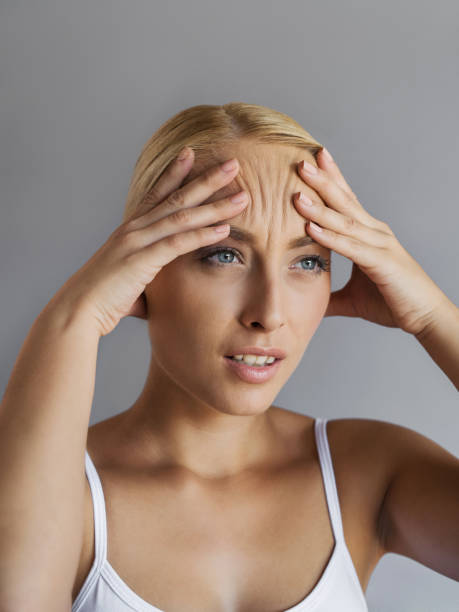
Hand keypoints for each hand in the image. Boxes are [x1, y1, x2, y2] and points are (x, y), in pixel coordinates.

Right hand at [48, 149, 247, 336]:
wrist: (78, 309)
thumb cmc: (102, 297)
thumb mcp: (128, 278)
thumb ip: (146, 275)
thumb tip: (155, 289)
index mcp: (130, 229)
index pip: (156, 192)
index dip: (175, 171)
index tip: (192, 153)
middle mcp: (134, 228)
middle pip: (177, 196)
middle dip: (207, 179)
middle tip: (233, 164)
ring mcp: (138, 241)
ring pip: (183, 216)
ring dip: (216, 205)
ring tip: (243, 196)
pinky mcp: (143, 259)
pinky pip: (179, 242)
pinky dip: (203, 234)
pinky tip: (225, 229)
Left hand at [292, 148, 447, 335]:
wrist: (426, 317)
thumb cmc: (394, 302)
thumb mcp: (353, 299)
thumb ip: (331, 297)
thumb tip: (309, 302)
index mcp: (369, 235)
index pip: (347, 201)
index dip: (331, 180)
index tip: (312, 160)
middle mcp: (375, 233)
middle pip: (345, 201)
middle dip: (322, 181)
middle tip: (300, 162)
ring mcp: (380, 245)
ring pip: (345, 221)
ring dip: (320, 206)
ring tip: (297, 192)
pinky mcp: (381, 263)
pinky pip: (351, 247)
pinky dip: (330, 236)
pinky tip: (311, 227)